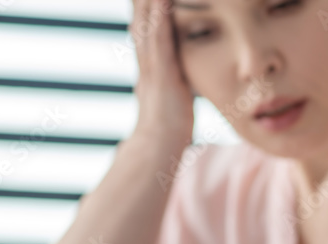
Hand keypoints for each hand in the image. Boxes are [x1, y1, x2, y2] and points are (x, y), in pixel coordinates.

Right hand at [129, 0, 194, 146]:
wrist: (158, 146)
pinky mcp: (162, 73)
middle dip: (142, 0)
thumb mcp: (175, 97)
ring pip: (147, 24)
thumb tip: (186, 81)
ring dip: (148, 2)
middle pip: (141, 20)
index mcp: (151, 65)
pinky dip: (160, 18)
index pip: (146, 29)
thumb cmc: (170, 127)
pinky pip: (160, 39)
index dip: (146, 8)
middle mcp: (147, 61)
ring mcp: (152, 66)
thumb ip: (177, 83)